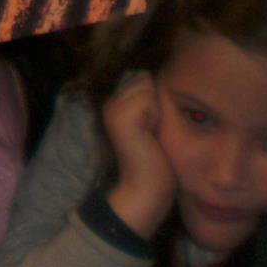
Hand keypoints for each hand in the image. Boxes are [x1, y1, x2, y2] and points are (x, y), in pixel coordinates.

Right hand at [101, 74, 175, 237]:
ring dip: (156, 105)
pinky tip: (150, 133)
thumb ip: (148, 101)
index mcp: (115, 104)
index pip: (140, 76)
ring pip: (146, 83)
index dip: (153, 96)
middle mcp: (109, 102)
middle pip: (143, 76)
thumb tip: (154, 78)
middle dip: (155, 98)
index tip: (152, 125)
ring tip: (151, 131)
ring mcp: (112, 108)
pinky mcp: (121, 116)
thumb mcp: (151, 123)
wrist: (145, 190)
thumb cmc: (157, 160)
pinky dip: (155, 113)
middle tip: (152, 129)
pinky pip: (148, 96)